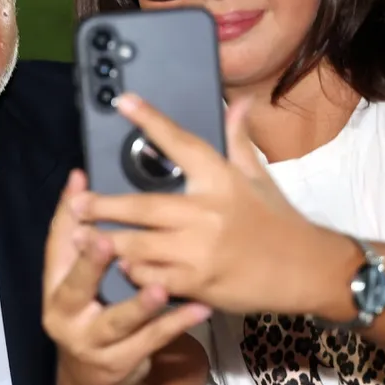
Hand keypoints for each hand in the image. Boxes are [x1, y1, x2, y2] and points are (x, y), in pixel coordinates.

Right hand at [43, 170, 211, 384]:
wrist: (93, 379)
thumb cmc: (89, 310)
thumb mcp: (78, 274)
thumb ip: (79, 231)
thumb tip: (79, 177)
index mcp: (54, 285)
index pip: (56, 247)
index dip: (66, 217)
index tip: (81, 185)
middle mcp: (64, 315)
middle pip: (75, 288)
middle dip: (90, 265)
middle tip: (107, 241)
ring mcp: (91, 343)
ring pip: (116, 322)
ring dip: (138, 305)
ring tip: (159, 288)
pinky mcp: (120, 363)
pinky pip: (151, 341)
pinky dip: (175, 324)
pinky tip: (199, 309)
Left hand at [71, 94, 338, 315]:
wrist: (307, 270)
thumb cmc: (279, 221)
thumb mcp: (259, 177)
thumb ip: (239, 140)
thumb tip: (238, 103)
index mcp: (219, 179)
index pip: (180, 142)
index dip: (150, 120)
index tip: (123, 102)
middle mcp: (206, 211)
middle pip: (142, 205)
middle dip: (103, 205)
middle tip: (77, 202)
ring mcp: (200, 249)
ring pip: (139, 245)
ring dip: (107, 242)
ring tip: (80, 237)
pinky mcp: (198, 282)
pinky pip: (154, 277)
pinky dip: (134, 272)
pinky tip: (118, 267)